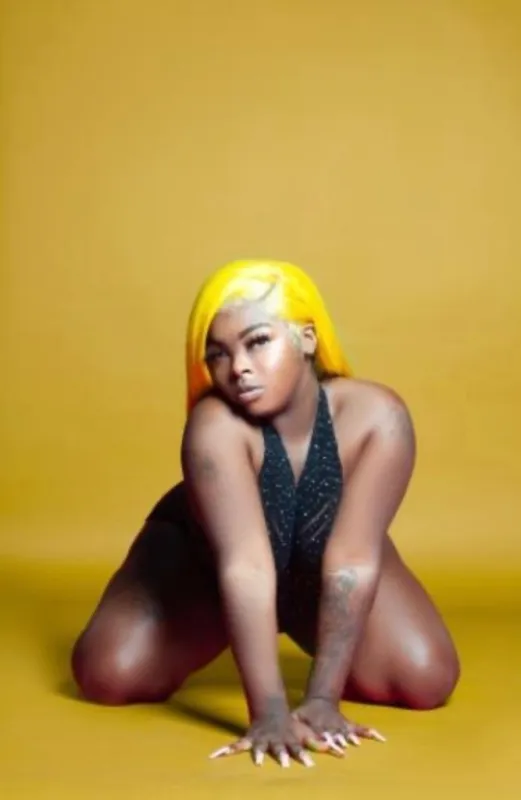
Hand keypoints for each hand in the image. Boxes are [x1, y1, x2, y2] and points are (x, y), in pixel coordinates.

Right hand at [209, 711, 335, 766]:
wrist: (270, 710)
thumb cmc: (290, 727)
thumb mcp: (306, 733)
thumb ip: (320, 744)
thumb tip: (340, 752)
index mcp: (288, 740)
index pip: (297, 748)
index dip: (302, 755)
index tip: (308, 764)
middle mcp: (274, 741)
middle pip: (278, 749)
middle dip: (281, 755)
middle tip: (284, 765)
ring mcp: (260, 741)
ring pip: (257, 747)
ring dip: (257, 754)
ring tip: (257, 762)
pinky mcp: (248, 741)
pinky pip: (235, 746)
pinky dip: (224, 751)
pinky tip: (214, 756)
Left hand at [292, 697, 384, 752]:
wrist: (321, 701)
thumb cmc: (307, 713)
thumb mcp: (298, 715)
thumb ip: (293, 721)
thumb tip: (284, 726)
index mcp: (319, 725)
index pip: (321, 733)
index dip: (324, 739)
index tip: (328, 745)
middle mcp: (331, 726)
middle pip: (335, 734)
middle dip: (338, 742)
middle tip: (344, 748)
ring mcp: (341, 725)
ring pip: (348, 732)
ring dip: (353, 737)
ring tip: (358, 743)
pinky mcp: (349, 725)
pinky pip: (360, 728)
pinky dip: (370, 732)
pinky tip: (381, 738)